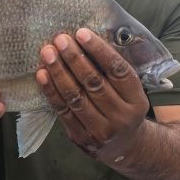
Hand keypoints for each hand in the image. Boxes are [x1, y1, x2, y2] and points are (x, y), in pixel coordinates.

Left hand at [35, 29, 149, 160]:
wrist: (123, 146)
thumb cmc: (123, 108)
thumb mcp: (130, 92)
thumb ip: (114, 71)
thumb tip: (86, 39)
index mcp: (137, 100)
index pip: (118, 70)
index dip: (99, 50)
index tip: (82, 33)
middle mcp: (121, 116)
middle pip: (94, 82)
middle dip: (74, 58)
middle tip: (61, 39)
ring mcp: (101, 130)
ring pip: (76, 96)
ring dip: (59, 72)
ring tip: (48, 53)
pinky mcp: (81, 137)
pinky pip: (62, 110)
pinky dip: (50, 91)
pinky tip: (42, 74)